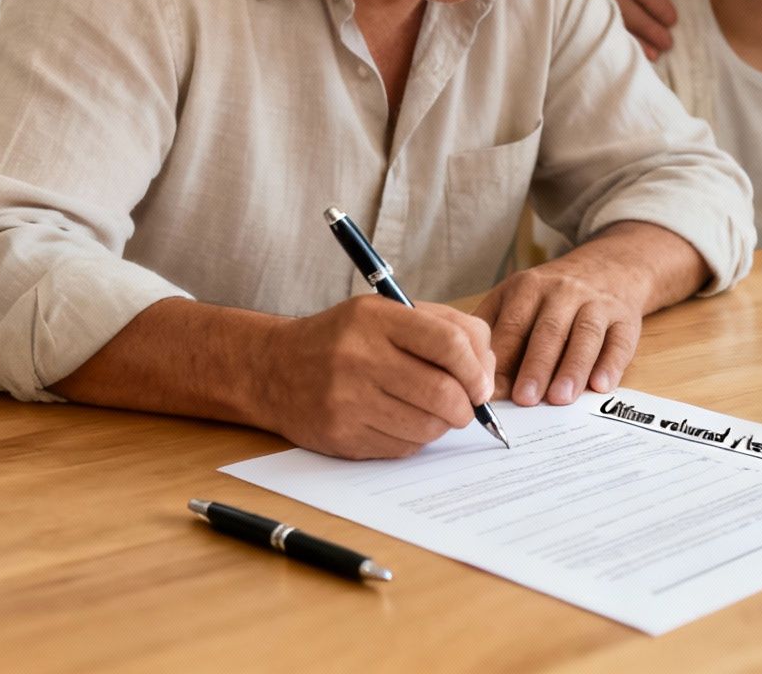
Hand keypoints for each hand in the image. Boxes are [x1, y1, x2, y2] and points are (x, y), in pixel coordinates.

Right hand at [260, 296, 493, 458]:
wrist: (274, 369)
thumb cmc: (342, 339)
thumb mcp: (385, 313)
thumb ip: (442, 328)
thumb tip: (487, 371)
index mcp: (376, 318)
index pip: (449, 342)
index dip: (477, 368)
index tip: (481, 384)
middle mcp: (360, 356)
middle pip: (442, 392)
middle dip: (466, 406)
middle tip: (464, 406)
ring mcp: (348, 399)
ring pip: (426, 426)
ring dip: (440, 425)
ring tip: (429, 412)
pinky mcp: (342, 435)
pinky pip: (402, 448)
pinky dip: (413, 439)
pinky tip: (399, 421)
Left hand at [474, 253, 650, 406]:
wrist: (608, 268)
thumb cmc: (551, 297)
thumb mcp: (516, 297)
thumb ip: (496, 331)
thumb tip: (473, 375)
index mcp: (528, 287)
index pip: (513, 326)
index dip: (502, 360)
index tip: (492, 391)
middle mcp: (564, 291)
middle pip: (548, 331)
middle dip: (536, 366)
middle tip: (525, 399)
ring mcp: (597, 303)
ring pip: (585, 335)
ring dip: (572, 368)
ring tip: (560, 398)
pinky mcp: (625, 318)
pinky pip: (619, 342)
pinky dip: (611, 364)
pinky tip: (600, 386)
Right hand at [604, 0, 678, 59]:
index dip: (654, 1)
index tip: (672, 20)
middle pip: (623, 6)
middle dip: (646, 25)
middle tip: (667, 42)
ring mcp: (597, 5)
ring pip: (612, 24)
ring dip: (635, 40)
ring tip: (655, 54)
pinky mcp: (595, 24)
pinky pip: (608, 37)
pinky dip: (625, 49)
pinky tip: (639, 58)